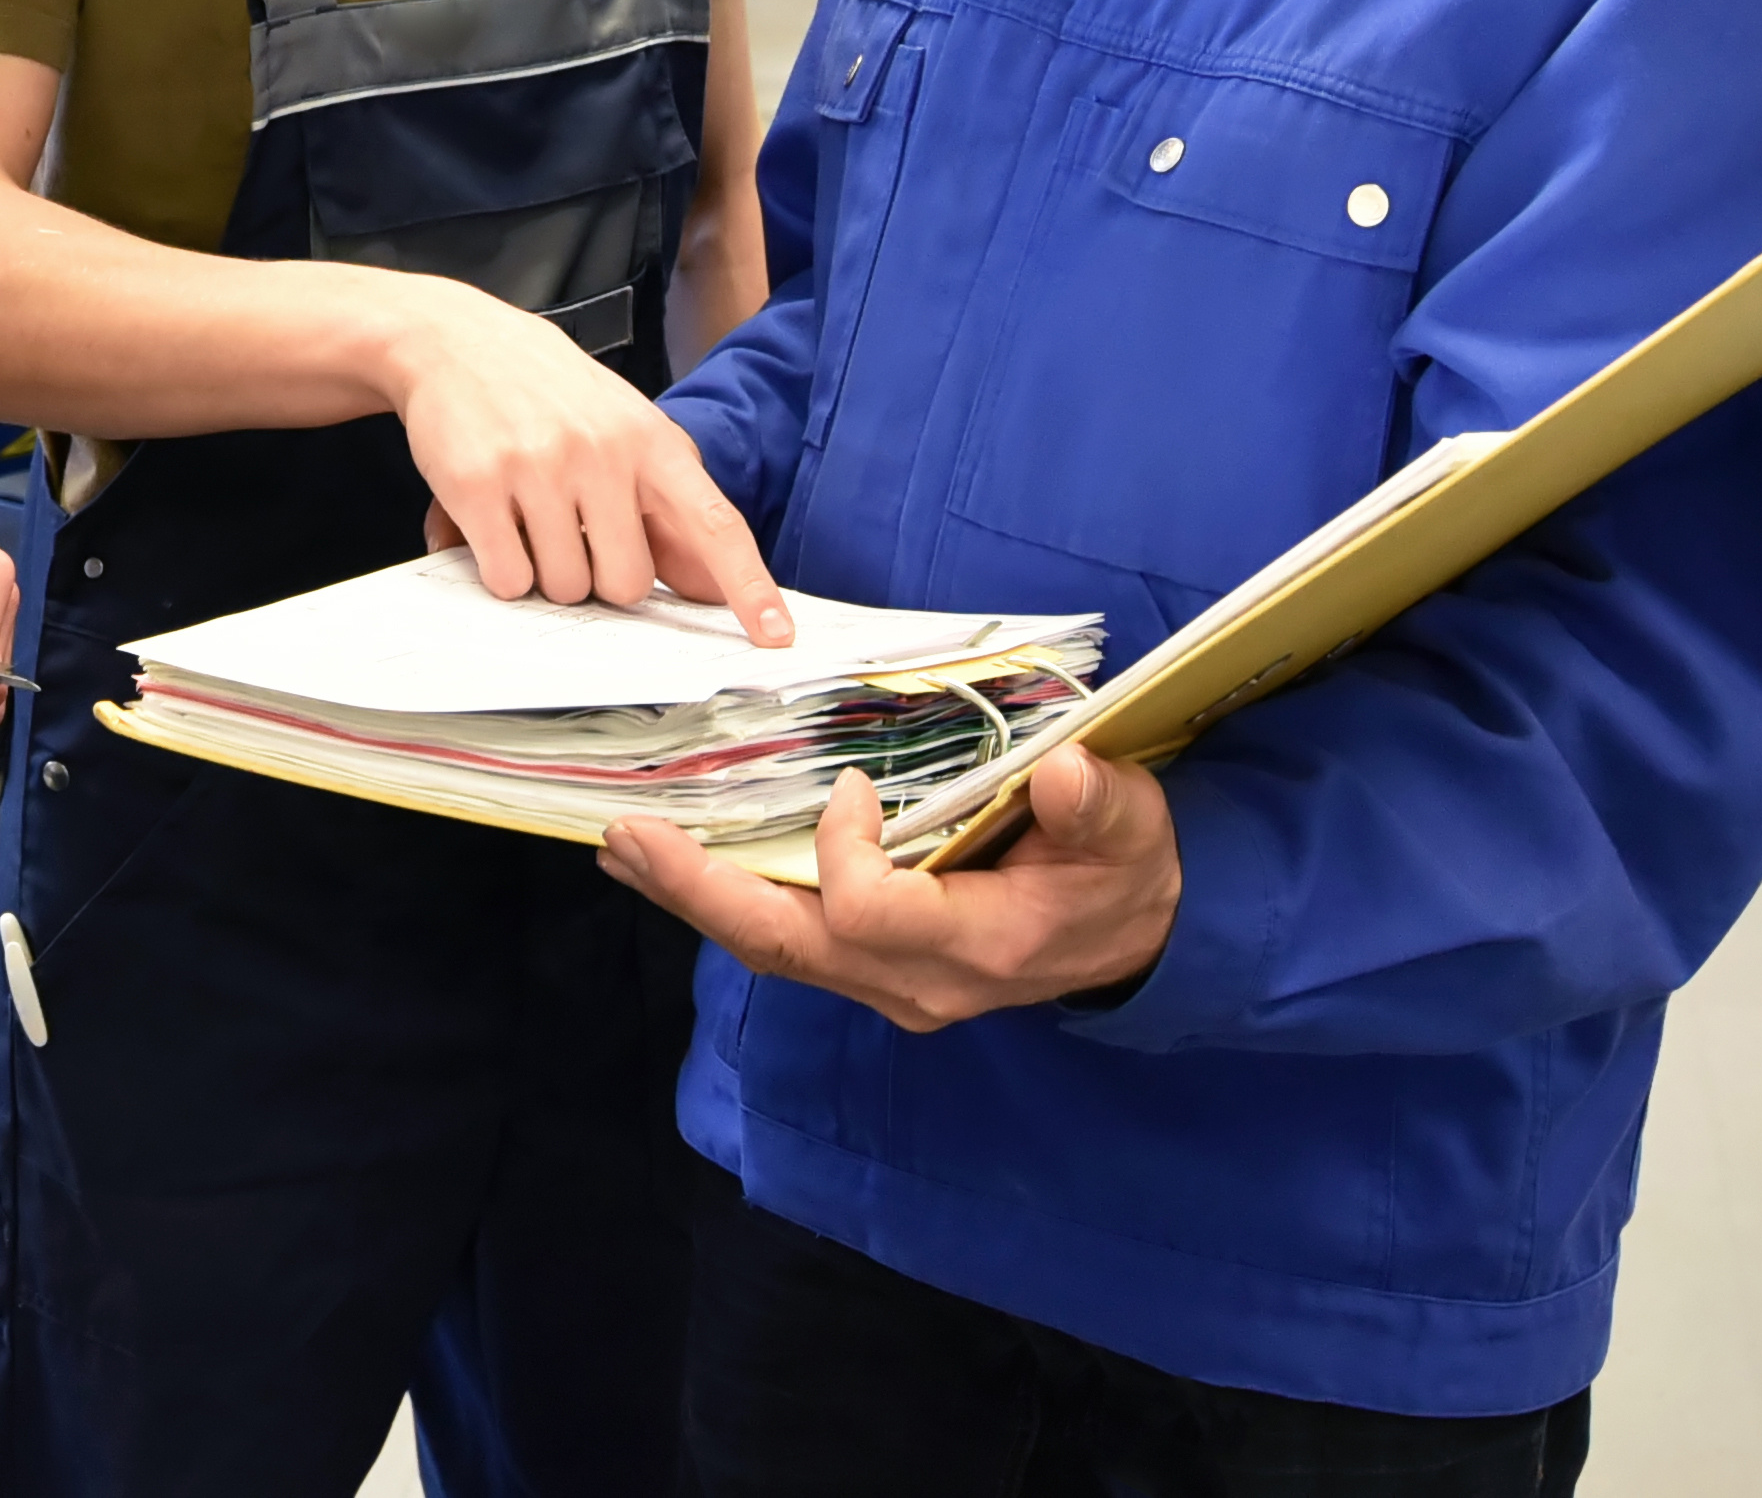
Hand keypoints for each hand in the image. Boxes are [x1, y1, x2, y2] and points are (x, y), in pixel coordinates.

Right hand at [376, 278, 786, 641]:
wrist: (455, 339)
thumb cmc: (549, 393)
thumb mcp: (624, 431)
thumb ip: (669, 507)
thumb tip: (710, 586)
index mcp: (651, 441)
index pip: (715, 523)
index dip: (749, 586)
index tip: (777, 637)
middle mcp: (602, 452)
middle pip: (628, 584)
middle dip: (600, 575)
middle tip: (573, 531)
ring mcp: (540, 467)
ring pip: (566, 587)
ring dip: (547, 573)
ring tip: (529, 516)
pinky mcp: (479, 485)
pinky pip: (509, 579)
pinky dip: (502, 570)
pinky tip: (494, 524)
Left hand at [596, 741, 1181, 1031]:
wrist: (1136, 940)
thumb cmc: (1127, 875)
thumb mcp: (1133, 832)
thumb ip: (1099, 810)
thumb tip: (1064, 777)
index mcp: (976, 946)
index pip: (869, 911)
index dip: (843, 847)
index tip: (853, 781)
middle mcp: (914, 983)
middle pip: (784, 944)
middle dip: (699, 890)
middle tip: (626, 836)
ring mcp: (888, 984)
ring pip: (773, 948)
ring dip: (695, 896)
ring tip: (625, 848)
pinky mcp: (873, 968)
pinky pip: (788, 939)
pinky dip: (727, 900)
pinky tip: (680, 867)